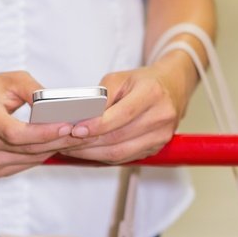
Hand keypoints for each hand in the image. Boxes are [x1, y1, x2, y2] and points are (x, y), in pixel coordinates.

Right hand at [0, 70, 88, 176]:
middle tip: (84, 131)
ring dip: (55, 148)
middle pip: (28, 148)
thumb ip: (35, 91)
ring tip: (77, 137)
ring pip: (31, 158)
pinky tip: (55, 144)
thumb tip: (58, 105)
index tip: (67, 126)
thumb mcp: (11, 80)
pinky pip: (26, 164)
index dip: (43, 132)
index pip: (16, 133)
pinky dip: (43, 154)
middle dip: (58, 140)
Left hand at [58, 54, 195, 164]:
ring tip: (72, 149)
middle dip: (88, 143)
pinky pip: (125, 158)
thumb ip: (101, 96)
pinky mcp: (156, 148)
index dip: (97, 125)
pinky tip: (88, 152)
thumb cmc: (143, 82)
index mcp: (152, 94)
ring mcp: (161, 136)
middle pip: (119, 138)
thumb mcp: (120, 78)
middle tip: (65, 142)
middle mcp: (161, 117)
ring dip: (92, 153)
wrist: (172, 87)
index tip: (76, 129)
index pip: (122, 115)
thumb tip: (80, 117)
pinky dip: (103, 157)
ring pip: (120, 153)